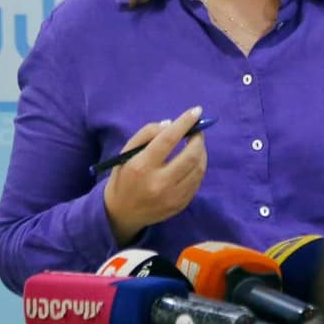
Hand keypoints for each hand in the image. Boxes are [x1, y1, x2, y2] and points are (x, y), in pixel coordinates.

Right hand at [103, 106, 207, 243]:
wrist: (121, 213)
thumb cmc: (123, 177)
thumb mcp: (127, 152)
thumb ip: (147, 134)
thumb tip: (171, 124)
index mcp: (142, 166)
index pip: (168, 139)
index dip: (184, 123)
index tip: (196, 111)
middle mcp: (159, 183)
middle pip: (190, 155)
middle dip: (198, 139)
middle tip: (197, 130)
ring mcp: (172, 197)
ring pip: (199, 169)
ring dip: (201, 152)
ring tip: (196, 145)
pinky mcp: (180, 205)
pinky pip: (197, 182)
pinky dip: (198, 167)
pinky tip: (193, 161)